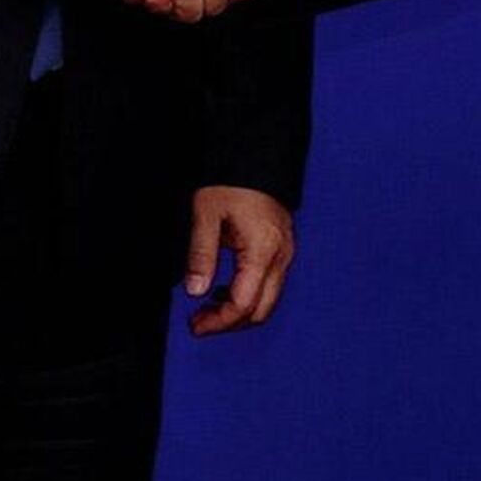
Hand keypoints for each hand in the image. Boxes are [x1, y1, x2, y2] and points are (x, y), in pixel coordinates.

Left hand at [185, 186, 294, 335]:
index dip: (218, 322)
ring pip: (268, 302)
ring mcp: (286, 254)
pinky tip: (225, 288)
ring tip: (208, 306)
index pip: (243, 304)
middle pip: (260, 311)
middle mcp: (280, 257)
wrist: (258, 155)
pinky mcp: (284, 249)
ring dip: (239, 311)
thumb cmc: (232, 181)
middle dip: (229, 323)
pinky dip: (249, 296)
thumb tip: (195, 291)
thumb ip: (201, 255)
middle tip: (199, 321)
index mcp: (262, 251)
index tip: (195, 325)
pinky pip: (270, 285)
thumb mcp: (206, 214)